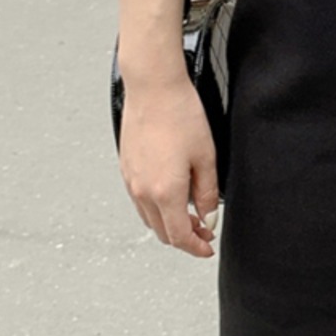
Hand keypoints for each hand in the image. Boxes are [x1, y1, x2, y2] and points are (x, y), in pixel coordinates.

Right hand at [119, 77, 220, 258]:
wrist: (153, 87)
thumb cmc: (180, 114)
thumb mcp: (205, 156)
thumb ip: (207, 192)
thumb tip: (208, 216)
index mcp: (165, 192)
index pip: (179, 236)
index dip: (196, 247)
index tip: (207, 247)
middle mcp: (143, 191)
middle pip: (162, 232)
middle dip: (185, 237)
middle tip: (204, 230)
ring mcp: (131, 180)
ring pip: (149, 217)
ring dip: (169, 222)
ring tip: (191, 213)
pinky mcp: (126, 168)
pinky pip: (140, 200)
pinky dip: (157, 207)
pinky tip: (172, 195)